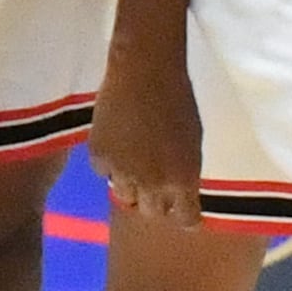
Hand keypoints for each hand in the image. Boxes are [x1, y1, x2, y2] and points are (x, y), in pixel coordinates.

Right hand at [90, 38, 205, 222]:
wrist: (145, 71)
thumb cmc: (179, 100)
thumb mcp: (193, 141)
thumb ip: (183, 172)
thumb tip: (177, 192)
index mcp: (183, 179)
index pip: (184, 219)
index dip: (183, 216)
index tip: (182, 211)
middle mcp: (152, 183)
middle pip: (151, 212)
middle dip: (155, 201)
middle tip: (155, 181)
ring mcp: (122, 172)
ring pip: (124, 196)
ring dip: (131, 184)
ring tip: (135, 157)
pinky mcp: (98, 157)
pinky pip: (104, 172)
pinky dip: (110, 162)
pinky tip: (117, 138)